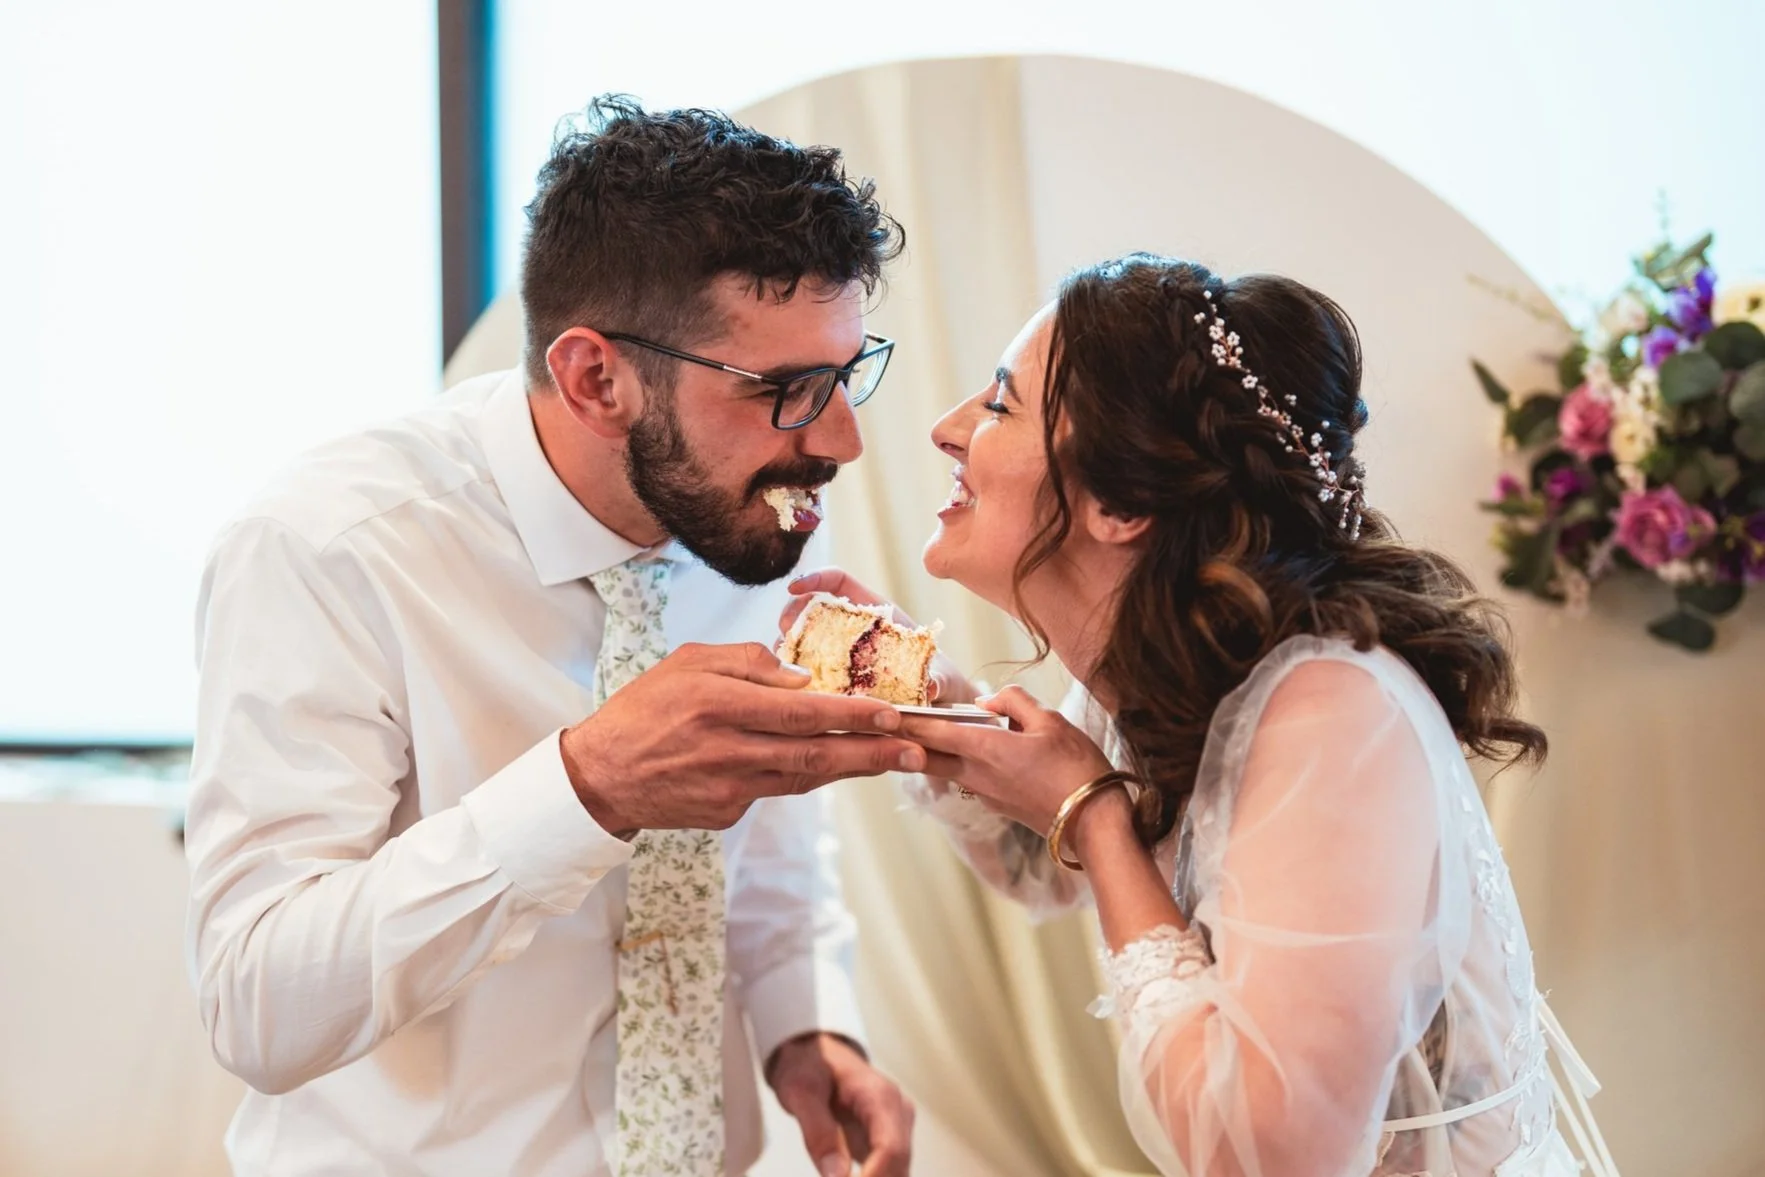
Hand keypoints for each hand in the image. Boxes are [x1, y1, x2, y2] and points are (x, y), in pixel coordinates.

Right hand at [561, 643, 925, 835]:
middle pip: (814, 750)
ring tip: (896, 760)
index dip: (851, 713)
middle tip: (916, 748)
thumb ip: (746, 661)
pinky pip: (777, 788)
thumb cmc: (645, 707)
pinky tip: (839, 764)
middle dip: (871, 750)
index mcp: (718, 702)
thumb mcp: (688, 662)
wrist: (602, 775)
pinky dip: (808, 774)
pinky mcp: (727, 812)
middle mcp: (727, 747)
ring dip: (854, 767)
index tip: (892, 712)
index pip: (799, 709)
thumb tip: (799, 675)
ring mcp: (729, 786)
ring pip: (805, 775)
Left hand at [767, 1033, 913, 1176]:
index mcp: (880, 1096)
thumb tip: (837, 1176)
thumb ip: (818, 1131)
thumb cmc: (808, 1064)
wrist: (814, 1051)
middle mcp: (898, 1112)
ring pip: (897, 1172)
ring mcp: (896, 1127)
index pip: (890, 1149)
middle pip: (898, 1166)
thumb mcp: (801, 1092)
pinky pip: (888, 1171)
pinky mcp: (888, 1140)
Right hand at [783, 567, 977, 705]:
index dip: (816, 578)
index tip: (795, 585)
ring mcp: (841, 656)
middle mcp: (854, 632)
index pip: (840, 582)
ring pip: (804, 640)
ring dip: (789, 645)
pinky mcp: (834, 681)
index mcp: (877, 615)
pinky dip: (793, 675)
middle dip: (793, 612)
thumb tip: (931, 685)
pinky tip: (788, 687)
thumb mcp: (942, 679)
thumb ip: (937, 680)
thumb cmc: (941, 682)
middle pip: (812, 607)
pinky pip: (806, 672)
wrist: (939, 708)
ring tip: (783, 661)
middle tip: (785, 631)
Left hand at [898, 685, 1119, 837]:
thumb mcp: (1051, 721)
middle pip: (926, 755)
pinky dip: (955, 763)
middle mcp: (975, 774)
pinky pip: (966, 778)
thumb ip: (1015, 702)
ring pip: (944, 768)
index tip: (880, 712)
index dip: (904, 720)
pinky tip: (963, 752)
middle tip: (882, 724)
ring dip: (927, 752)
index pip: (932, 731)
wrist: (1092, 822)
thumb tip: (989, 699)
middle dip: (904, 739)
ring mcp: (984, 794)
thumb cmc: (1076, 768)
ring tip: (914, 734)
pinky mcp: (996, 805)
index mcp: (985, 748)